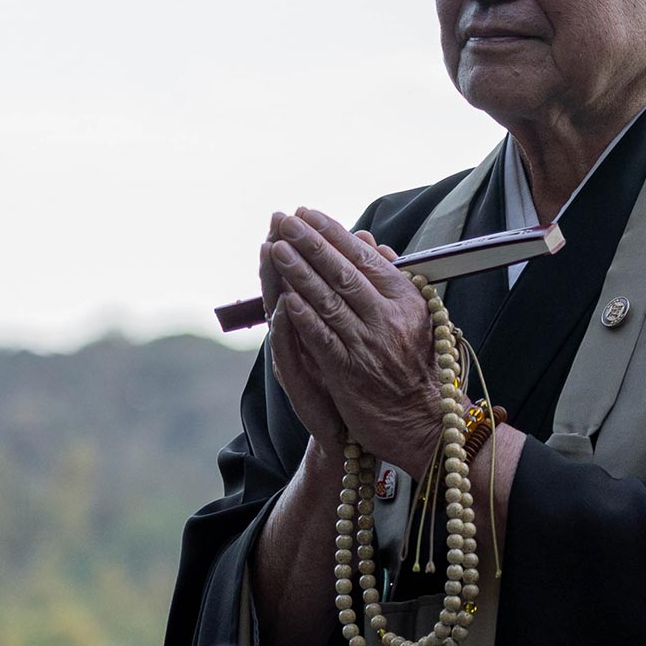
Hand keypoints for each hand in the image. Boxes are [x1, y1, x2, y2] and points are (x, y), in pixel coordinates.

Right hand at [261, 211, 342, 447]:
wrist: (354, 432)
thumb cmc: (357, 376)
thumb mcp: (359, 325)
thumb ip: (359, 284)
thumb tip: (369, 239)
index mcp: (316, 317)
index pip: (304, 272)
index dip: (301, 243)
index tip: (298, 212)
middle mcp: (301, 335)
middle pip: (287, 284)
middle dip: (285, 252)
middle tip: (278, 223)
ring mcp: (298, 358)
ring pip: (284, 313)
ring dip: (280, 282)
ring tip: (276, 252)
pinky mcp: (302, 384)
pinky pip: (293, 352)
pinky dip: (290, 329)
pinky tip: (287, 307)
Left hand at [265, 207, 441, 479]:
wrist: (423, 422)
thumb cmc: (418, 365)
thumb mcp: (415, 315)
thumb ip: (391, 277)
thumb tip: (369, 241)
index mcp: (405, 298)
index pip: (363, 256)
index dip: (332, 232)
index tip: (307, 213)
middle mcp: (388, 317)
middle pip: (341, 271)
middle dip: (309, 242)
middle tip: (283, 219)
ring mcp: (368, 344)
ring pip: (327, 300)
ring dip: (298, 271)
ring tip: (275, 247)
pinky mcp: (349, 372)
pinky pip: (322, 337)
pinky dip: (303, 315)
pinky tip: (284, 296)